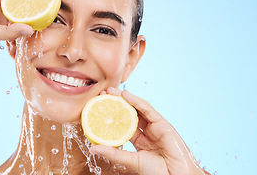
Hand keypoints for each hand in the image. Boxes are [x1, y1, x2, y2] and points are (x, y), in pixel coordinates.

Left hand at [90, 88, 207, 174]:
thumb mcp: (131, 161)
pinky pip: (148, 110)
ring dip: (125, 98)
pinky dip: (137, 101)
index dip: (112, 115)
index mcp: (140, 141)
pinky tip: (126, 95)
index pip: (123, 124)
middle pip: (130, 113)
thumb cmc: (157, 172)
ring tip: (111, 91)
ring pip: (139, 109)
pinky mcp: (163, 124)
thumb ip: (114, 153)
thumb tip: (92, 149)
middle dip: (117, 103)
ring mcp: (156, 127)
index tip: (98, 107)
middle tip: (103, 94)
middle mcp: (148, 132)